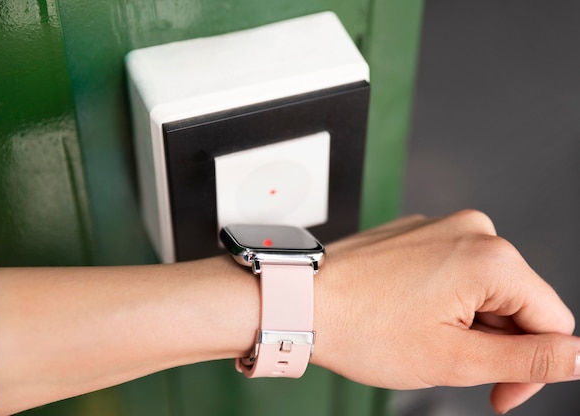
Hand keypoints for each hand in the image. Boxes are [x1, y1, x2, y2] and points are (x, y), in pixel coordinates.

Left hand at [312, 210, 578, 413]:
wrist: (301, 302)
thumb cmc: (363, 328)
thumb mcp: (456, 359)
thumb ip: (529, 359)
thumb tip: (577, 356)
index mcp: (491, 258)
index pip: (553, 320)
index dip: (535, 367)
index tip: (501, 393)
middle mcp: (470, 230)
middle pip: (518, 301)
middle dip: (494, 343)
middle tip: (449, 365)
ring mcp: (440, 227)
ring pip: (484, 289)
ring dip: (467, 323)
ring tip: (421, 337)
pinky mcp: (416, 234)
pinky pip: (452, 271)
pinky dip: (444, 301)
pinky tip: (410, 316)